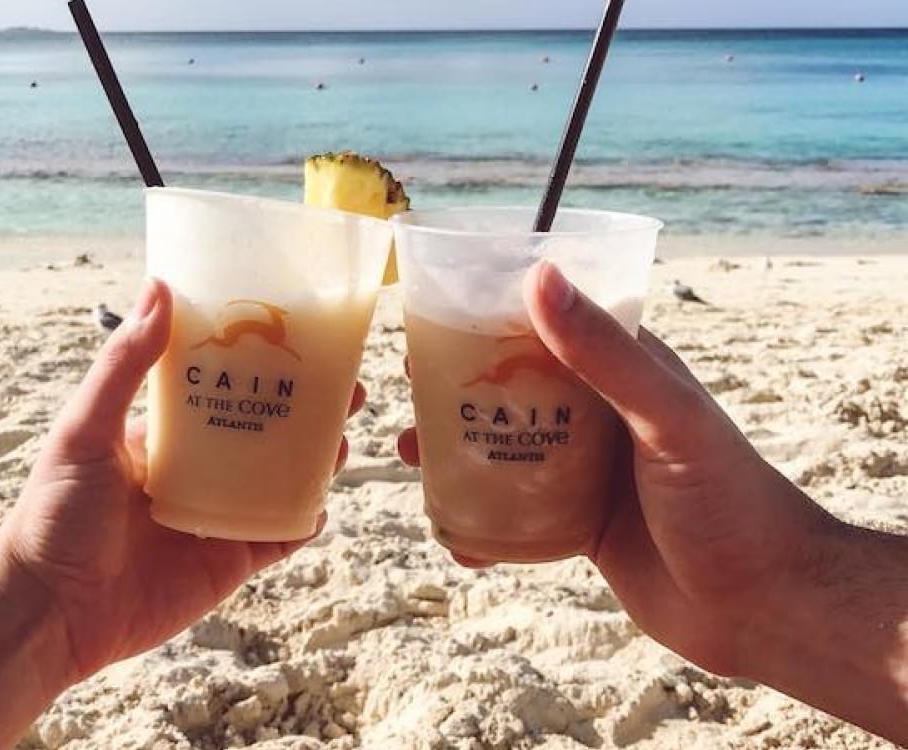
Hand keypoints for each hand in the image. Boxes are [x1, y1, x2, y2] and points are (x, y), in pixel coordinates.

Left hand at [0, 279, 363, 684]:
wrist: (52, 611)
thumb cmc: (55, 513)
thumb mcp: (86, 428)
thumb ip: (125, 364)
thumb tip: (159, 287)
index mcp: (168, 435)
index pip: (227, 387)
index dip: (266, 365)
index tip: (304, 340)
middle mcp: (200, 470)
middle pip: (267, 430)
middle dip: (308, 410)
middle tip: (347, 391)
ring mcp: (220, 514)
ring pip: (283, 479)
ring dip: (317, 460)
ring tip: (343, 440)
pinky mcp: (233, 559)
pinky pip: (282, 535)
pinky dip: (306, 520)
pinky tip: (323, 504)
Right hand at [398, 262, 837, 674]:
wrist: (763, 604)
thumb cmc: (728, 498)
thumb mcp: (665, 417)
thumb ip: (604, 352)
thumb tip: (540, 274)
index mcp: (625, 373)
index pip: (547, 327)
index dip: (489, 319)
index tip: (432, 320)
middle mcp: (602, 416)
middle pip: (515, 390)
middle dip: (459, 390)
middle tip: (408, 394)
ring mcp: (589, 473)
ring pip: (507, 450)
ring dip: (457, 452)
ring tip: (411, 456)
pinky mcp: (581, 526)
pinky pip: (517, 514)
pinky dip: (480, 520)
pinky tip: (453, 534)